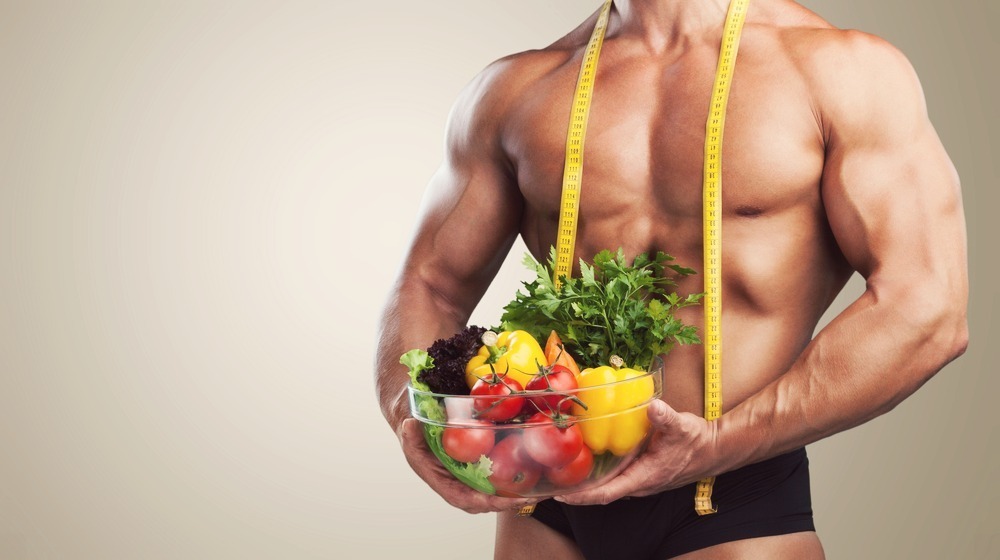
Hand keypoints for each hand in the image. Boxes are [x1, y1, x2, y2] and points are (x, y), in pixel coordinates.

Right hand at [397, 417, 537, 513]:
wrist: (416, 415)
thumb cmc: (413, 424)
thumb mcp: (409, 426)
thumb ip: (410, 431)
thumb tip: (410, 425)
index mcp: (437, 476)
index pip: (461, 497)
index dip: (481, 502)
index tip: (500, 501)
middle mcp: (454, 479)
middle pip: (483, 500)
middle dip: (506, 502)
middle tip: (530, 497)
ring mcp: (467, 472)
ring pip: (492, 489)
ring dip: (514, 493)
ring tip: (540, 490)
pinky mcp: (478, 462)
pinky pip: (496, 473)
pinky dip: (513, 475)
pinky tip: (534, 468)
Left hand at [554, 399, 717, 505]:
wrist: (713, 448)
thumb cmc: (696, 441)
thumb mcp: (681, 426)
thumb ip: (665, 417)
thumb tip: (653, 407)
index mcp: (644, 477)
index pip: (607, 493)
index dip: (583, 496)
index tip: (561, 495)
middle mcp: (639, 483)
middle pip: (601, 494)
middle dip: (576, 493)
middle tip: (549, 484)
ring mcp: (640, 480)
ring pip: (607, 487)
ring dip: (585, 484)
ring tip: (561, 475)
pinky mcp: (640, 473)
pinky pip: (614, 478)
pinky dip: (598, 475)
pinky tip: (586, 462)